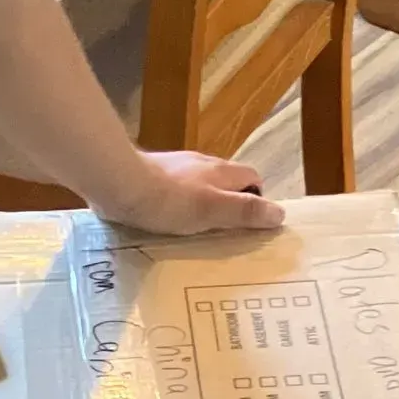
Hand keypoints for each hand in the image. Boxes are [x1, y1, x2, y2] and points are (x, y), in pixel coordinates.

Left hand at [97, 151, 284, 237]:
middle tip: (225, 233)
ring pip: (200, 186)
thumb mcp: (213, 210)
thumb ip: (245, 212)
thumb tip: (279, 214)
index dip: (257, 200)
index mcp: (221, 171)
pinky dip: (178, 205)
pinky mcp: (152, 175)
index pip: (252, 178)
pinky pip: (174, 190)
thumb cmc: (169, 200)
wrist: (119, 183)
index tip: (251, 226)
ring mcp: (176, 168)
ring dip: (203, 205)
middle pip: (227, 182)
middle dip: (230, 204)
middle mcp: (201, 164)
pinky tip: (166, 221)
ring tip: (196, 232)